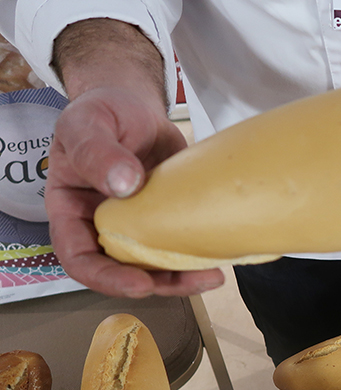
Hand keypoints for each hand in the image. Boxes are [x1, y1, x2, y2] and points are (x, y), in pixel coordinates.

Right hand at [46, 86, 224, 296]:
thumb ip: (96, 151)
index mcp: (72, 211)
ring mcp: (136, 226)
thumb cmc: (102, 112)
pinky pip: (177, 244)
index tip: (140, 284)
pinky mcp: (166, 219)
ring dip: (183, 276)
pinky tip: (219, 255)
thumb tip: (123, 183)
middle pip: (123, 270)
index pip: (79, 258)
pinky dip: (196, 254)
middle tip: (194, 280)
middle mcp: (101, 226)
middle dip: (157, 283)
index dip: (107, 278)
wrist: (134, 105)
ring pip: (154, 265)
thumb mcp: (87, 122)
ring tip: (214, 275)